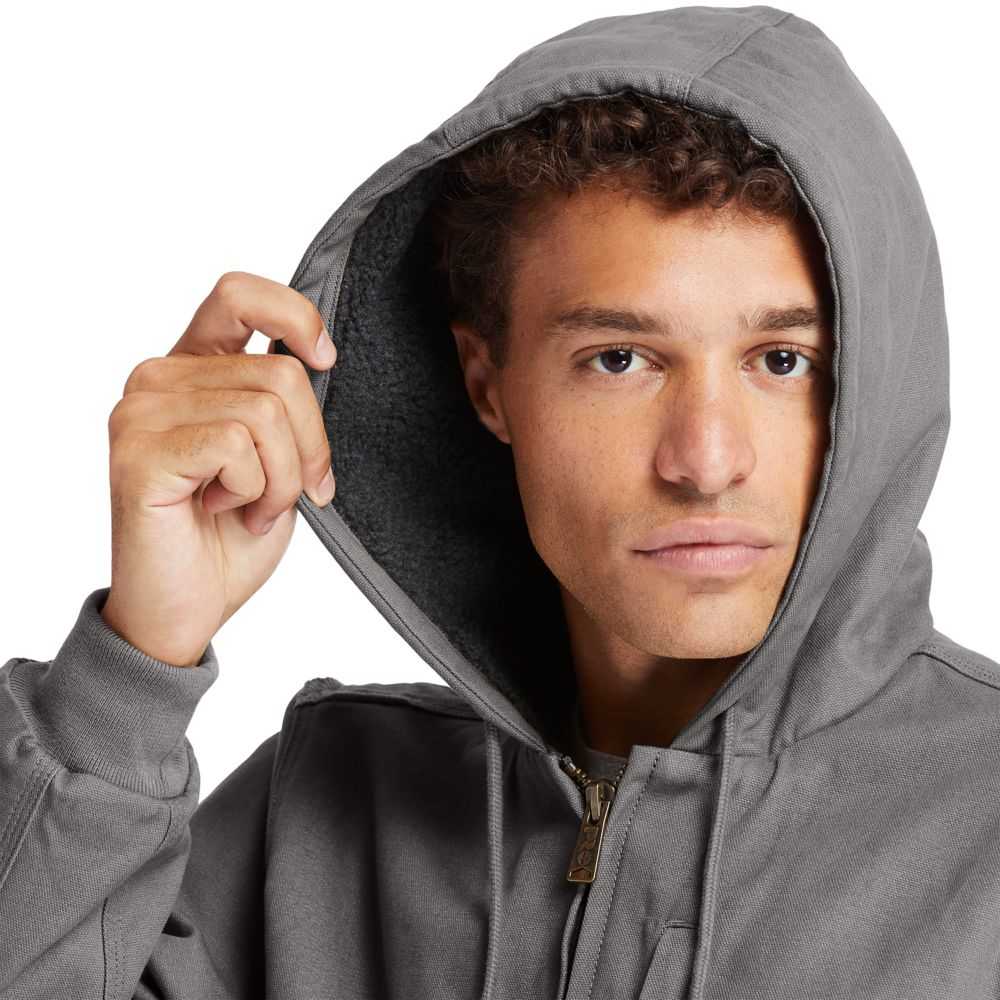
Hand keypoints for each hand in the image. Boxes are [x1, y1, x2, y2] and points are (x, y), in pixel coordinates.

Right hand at [100, 271, 337, 666]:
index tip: (327, 359)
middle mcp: (159, 378)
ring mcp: (142, 411)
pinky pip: (238, 445)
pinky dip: (255, 490)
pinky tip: (227, 511)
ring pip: (267, 412)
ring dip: (282, 479)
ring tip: (253, 509)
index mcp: (193, 369)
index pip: (239, 295)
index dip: (295, 316)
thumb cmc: (230, 536)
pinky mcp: (139, 450)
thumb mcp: (277, 457)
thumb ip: (284, 405)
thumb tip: (321, 359)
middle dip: (311, 446)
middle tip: (295, 494)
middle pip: (281, 373)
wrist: (188, 607)